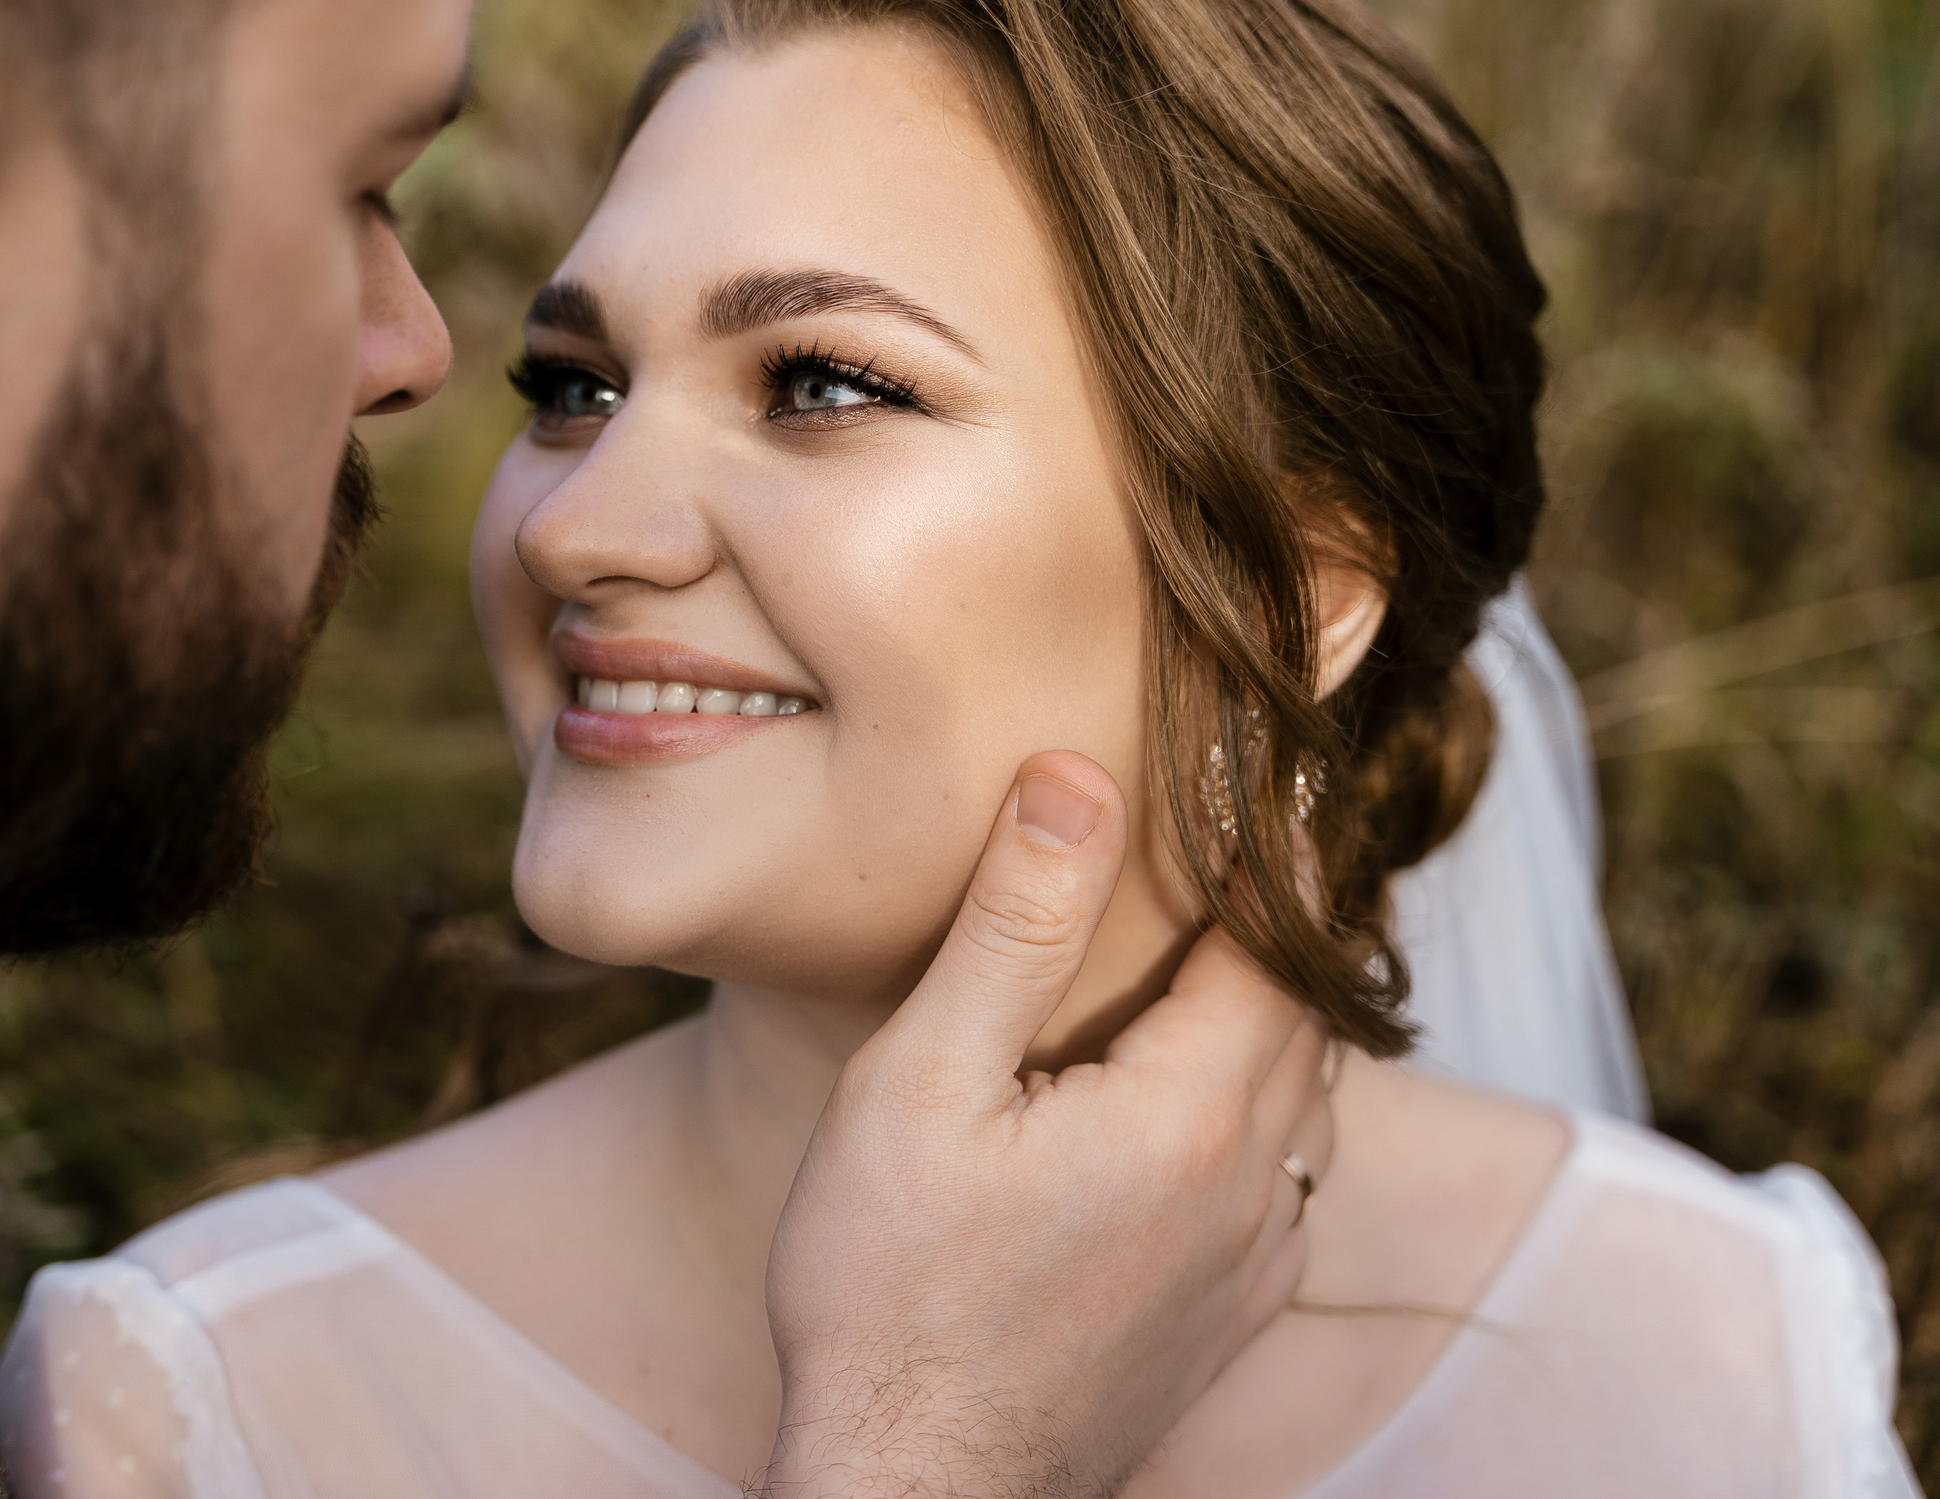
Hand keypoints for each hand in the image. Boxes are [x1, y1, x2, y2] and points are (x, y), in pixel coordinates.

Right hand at [760, 751, 1331, 1498]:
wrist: (911, 1488)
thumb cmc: (889, 1290)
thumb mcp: (923, 1082)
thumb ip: (1015, 928)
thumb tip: (1079, 779)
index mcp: (1191, 1117)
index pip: (1280, 943)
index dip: (1280, 852)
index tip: (1281, 772)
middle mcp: (1251, 1193)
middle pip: (1309, 1020)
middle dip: (1288, 925)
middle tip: (1261, 842)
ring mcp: (1247, 1269)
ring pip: (1311, 1107)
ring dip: (1284, 1018)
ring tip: (1239, 951)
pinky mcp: (1223, 1324)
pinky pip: (1289, 1189)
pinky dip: (1274, 1114)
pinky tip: (1216, 1106)